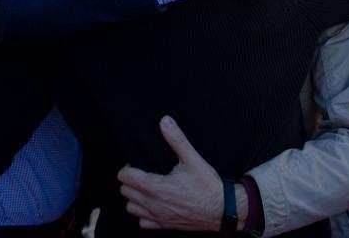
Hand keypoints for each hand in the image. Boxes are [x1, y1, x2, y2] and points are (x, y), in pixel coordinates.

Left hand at [118, 116, 244, 229]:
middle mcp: (154, 205)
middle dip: (130, 180)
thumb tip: (165, 122)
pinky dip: (143, 213)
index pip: (125, 178)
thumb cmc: (208, 186)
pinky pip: (143, 223)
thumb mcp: (193, 159)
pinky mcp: (165, 226)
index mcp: (156, 188)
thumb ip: (177, 139)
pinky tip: (154, 203)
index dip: (128, 167)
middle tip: (142, 172)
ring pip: (131, 208)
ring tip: (145, 188)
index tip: (138, 163)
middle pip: (125, 192)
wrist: (223, 210)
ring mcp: (158, 218)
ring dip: (134, 198)